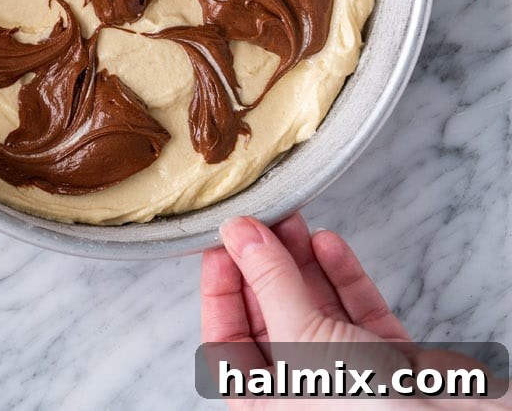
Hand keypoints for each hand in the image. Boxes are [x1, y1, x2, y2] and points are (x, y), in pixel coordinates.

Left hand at [202, 213, 506, 409]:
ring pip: (315, 306)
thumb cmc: (371, 410)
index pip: (225, 339)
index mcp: (267, 402)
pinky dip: (342, 275)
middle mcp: (303, 388)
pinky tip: (327, 243)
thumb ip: (271, 282)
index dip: (220, 288)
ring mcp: (350, 374)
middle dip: (264, 264)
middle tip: (260, 218)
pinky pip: (357, 311)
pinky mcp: (392, 362)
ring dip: (302, 260)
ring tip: (291, 219)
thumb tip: (239, 234)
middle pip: (269, 315)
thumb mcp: (304, 339)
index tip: (221, 242)